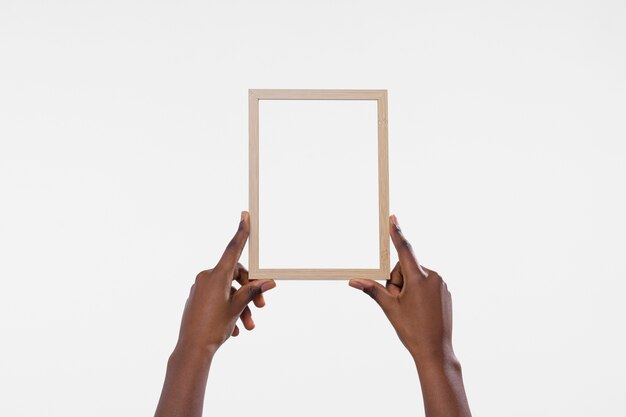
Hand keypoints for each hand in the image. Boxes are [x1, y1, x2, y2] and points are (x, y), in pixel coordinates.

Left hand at [176, 211, 275, 355]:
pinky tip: (235, 328)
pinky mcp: (197, 300)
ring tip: (249, 326)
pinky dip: (229, 310)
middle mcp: (206, 278)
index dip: (241, 231)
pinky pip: (218, 299)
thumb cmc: (213, 328)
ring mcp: (200, 289)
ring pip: (228, 291)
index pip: (233, 248)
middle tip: (261, 306)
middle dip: (250, 290)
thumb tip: (268, 281)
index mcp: (216, 275)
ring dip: (241, 306)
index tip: (244, 215)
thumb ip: (252, 291)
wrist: (191, 350)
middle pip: (236, 275)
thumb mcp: (237, 308)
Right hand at [349, 215, 453, 367]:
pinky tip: (421, 311)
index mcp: (418, 278)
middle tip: (399, 304)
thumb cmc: (412, 330)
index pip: (404, 249)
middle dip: (397, 282)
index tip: (394, 217)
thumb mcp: (389, 308)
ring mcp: (441, 284)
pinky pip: (427, 284)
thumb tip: (353, 281)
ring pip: (416, 277)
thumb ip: (372, 290)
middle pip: (405, 268)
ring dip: (408, 289)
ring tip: (411, 310)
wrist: (436, 351)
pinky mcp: (446, 292)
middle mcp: (432, 277)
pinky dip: (420, 293)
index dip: (397, 232)